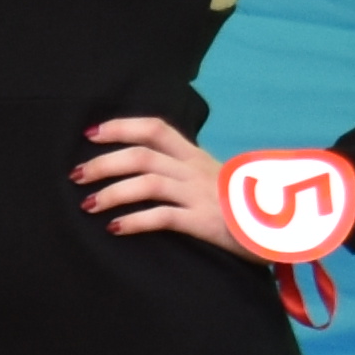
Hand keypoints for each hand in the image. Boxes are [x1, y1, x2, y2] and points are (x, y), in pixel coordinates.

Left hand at [78, 115, 240, 256]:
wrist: (279, 227)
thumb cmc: (236, 205)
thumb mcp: (209, 179)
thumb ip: (180, 170)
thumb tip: (138, 167)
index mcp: (194, 156)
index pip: (155, 129)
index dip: (120, 127)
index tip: (90, 133)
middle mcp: (195, 170)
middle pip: (142, 155)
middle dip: (102, 163)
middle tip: (75, 176)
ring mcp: (200, 194)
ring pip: (148, 182)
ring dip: (111, 192)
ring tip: (87, 205)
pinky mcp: (204, 221)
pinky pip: (164, 216)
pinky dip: (135, 221)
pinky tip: (114, 228)